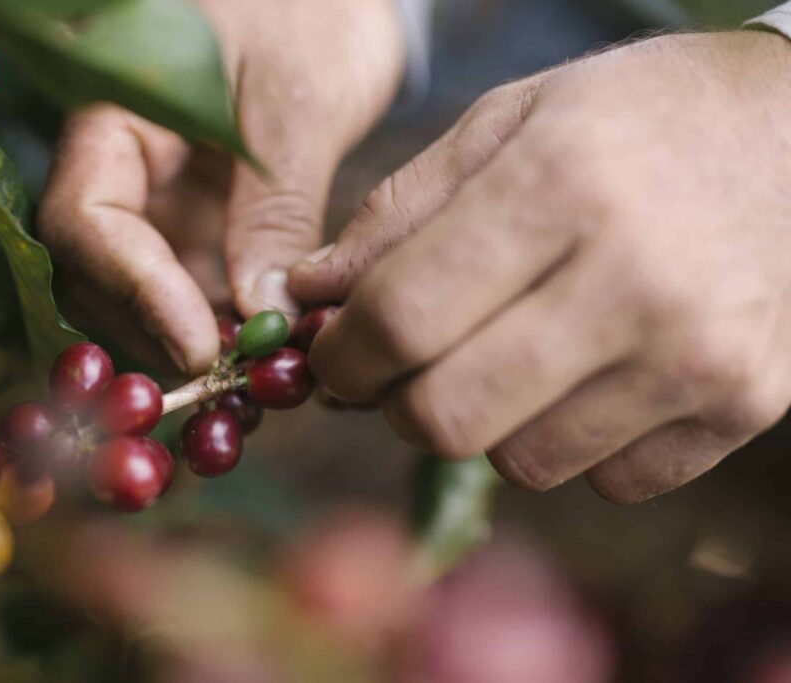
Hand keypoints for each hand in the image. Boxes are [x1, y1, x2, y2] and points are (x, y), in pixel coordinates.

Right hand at [38, 0, 403, 373]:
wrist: (340, 2)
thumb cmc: (311, 17)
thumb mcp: (296, 104)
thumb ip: (276, 208)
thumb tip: (264, 316)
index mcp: (115, 118)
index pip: (86, 220)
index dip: (136, 292)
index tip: (202, 347)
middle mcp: (124, 171)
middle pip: (99, 273)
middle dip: (155, 333)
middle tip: (229, 382)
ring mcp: (160, 202)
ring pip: (140, 294)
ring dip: (185, 343)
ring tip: (250, 378)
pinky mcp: (200, 225)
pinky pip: (191, 290)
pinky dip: (218, 327)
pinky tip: (261, 352)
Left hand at [293, 32, 790, 502]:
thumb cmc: (637, 118)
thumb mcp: (508, 122)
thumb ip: (396, 213)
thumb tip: (307, 296)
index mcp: (560, 186)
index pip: (402, 318)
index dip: (339, 354)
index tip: (329, 355)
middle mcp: (634, 282)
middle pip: (447, 415)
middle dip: (397, 403)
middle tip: (401, 368)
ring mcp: (698, 358)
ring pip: (522, 463)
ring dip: (487, 421)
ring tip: (510, 352)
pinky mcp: (744, 408)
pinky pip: (605, 480)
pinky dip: (572, 439)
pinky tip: (590, 373)